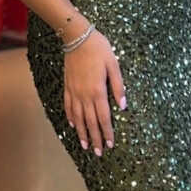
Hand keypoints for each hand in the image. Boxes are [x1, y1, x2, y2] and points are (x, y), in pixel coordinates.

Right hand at [64, 29, 126, 156]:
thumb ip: (118, 86)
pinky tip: (72, 125)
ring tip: (85, 145)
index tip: (110, 145)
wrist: (76, 37)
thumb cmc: (99, 49)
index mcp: (98, 91)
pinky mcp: (67, 87)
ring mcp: (74, 92)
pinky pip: (68, 106)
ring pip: (78, 118)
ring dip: (82, 133)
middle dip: (95, 138)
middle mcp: (84, 95)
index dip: (107, 132)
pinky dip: (70, 118)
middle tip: (99, 153)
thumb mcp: (114, 65)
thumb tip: (123, 106)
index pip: (103, 118)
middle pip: (90, 122)